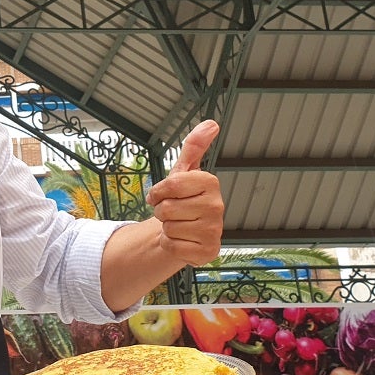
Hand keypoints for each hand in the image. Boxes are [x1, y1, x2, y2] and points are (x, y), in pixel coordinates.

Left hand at [144, 120, 224, 265]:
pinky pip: (172, 246)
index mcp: (210, 183)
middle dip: (161, 211)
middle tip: (172, 211)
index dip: (158, 191)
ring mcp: (214, 230)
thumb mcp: (183, 171)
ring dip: (166, 228)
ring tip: (178, 224)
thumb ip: (194, 146)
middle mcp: (217, 206)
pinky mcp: (208, 251)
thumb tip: (211, 123)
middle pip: (167, 208)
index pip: (171, 185)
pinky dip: (170, 244)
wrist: (184, 229)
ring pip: (169, 228)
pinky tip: (181, 240)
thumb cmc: (183, 199)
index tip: (161, 194)